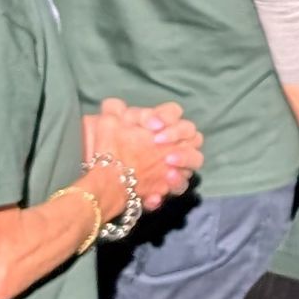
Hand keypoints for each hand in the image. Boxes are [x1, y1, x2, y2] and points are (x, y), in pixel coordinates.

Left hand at [87, 99, 202, 208]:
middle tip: (158, 141)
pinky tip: (153, 195)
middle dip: (178, 134)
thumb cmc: (109, 148)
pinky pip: (177, 188)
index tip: (151, 125)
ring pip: (195, 159)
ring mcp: (176, 164)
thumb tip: (112, 103)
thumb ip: (111, 111)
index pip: (174, 112)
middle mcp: (175, 142)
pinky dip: (167, 189)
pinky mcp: (169, 186)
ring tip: (167, 167)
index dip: (167, 116)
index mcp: (161, 125)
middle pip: (192, 132)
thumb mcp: (107, 127)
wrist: (103, 179)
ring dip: (184, 160)